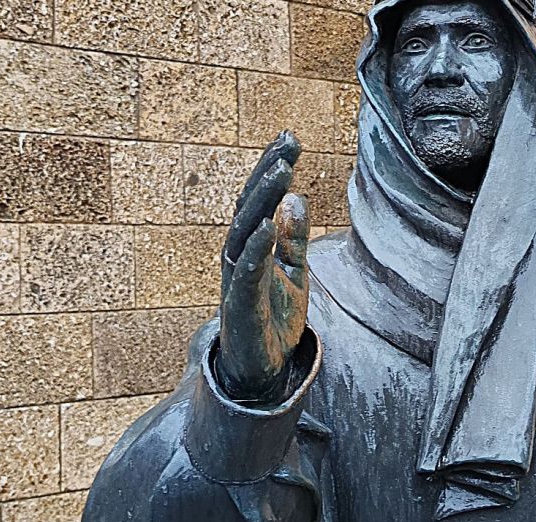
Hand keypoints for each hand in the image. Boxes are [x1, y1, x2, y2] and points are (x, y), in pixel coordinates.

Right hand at [215, 131, 309, 403]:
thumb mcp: (295, 272)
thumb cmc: (275, 318)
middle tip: (287, 143)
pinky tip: (267, 225)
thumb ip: (295, 238)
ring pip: (244, 232)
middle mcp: (238, 257)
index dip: (271, 168)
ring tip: (280, 172)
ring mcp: (236, 280)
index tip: (289, 137)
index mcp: (251, 246)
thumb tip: (299, 197)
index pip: (259, 199)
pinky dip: (256, 249)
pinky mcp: (241, 306)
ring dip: (261, 201)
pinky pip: (245, 273)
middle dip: (267, 172)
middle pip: (249, 206)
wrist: (264, 370)